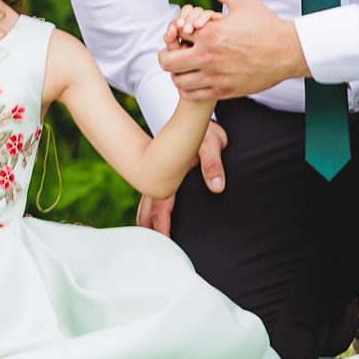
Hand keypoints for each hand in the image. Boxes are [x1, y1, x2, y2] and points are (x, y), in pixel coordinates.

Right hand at [135, 120, 227, 234]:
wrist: (197, 112)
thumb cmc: (205, 129)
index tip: (162, 241)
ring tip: (143, 231)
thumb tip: (215, 186)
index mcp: (171, 174)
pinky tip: (151, 210)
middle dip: (146, 225)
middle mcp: (163, 174)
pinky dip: (149, 204)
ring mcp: (162, 171)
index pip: (162, 206)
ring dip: (145, 214)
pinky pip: (154, 190)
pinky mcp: (166, 168)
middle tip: (146, 246)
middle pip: (148, 205)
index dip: (161, 225)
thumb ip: (213, 164)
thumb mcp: (212, 143)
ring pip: (148, 198)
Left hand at [157, 0, 309, 100]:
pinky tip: (196, 78)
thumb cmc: (265, 25)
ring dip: (177, 72)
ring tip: (186, 65)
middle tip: (176, 51)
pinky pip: (193, 95)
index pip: (174, 35)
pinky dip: (188, 88)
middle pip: (167, 62)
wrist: (288, 52)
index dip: (175, 32)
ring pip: (178, 81)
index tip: (183, 33)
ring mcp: (216, 77)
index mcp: (210, 33)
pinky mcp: (224, 91)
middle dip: (168, 54)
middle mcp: (209, 57)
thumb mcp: (242, 0)